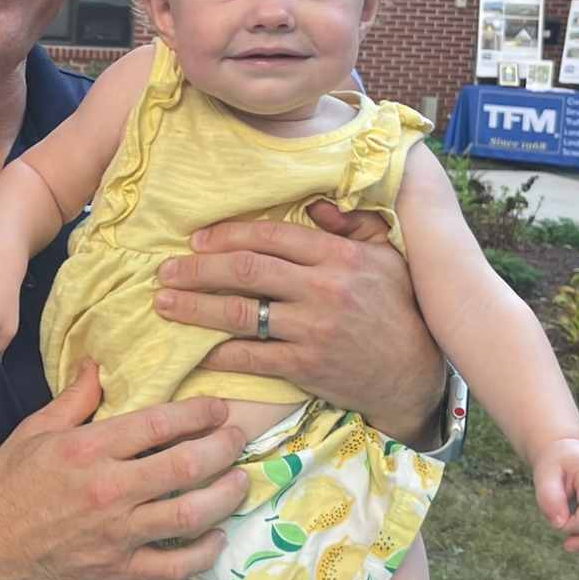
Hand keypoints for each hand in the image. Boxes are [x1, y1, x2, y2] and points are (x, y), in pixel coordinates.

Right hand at [0, 362, 250, 579]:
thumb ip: (74, 400)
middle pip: (185, 466)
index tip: (218, 407)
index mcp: (89, 450)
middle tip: (239, 438)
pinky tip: (218, 537)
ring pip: (190, 515)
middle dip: (223, 448)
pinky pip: (173, 566)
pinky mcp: (118, 570)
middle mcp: (109, 490)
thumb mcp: (34, 431)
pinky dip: (203, 554)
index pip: (157, 424)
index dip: (197, 413)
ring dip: (225, 496)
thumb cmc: (6, 485)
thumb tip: (98, 365)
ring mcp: (117, 534)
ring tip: (241, 482)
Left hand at [152, 204, 444, 442]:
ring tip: (164, 303)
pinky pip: (251, 357)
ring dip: (194, 307)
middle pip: (246, 270)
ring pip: (239, 313)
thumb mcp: (386, 257)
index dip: (228, 234)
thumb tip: (314, 204)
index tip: (197, 239)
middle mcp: (324, 289)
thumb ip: (351, 225)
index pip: (271, 235)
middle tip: (166, 270)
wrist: (413, 375)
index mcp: (340, 255)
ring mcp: (313, 330)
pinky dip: (218, 353)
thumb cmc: (398, 310)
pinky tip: (195, 348)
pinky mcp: (306, 367)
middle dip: (198, 269)